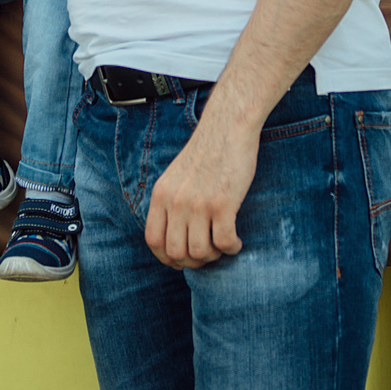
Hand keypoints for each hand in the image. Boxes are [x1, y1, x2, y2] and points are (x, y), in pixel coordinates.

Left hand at [145, 115, 256, 267]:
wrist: (228, 127)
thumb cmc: (206, 152)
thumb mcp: (176, 176)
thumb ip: (171, 202)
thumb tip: (175, 236)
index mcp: (161, 195)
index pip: (153, 241)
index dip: (167, 258)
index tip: (182, 259)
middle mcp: (175, 201)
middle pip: (176, 252)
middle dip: (193, 262)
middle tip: (208, 253)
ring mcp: (198, 204)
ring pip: (200, 252)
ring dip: (214, 256)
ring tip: (223, 245)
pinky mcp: (223, 203)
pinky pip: (224, 242)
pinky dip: (232, 248)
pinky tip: (237, 241)